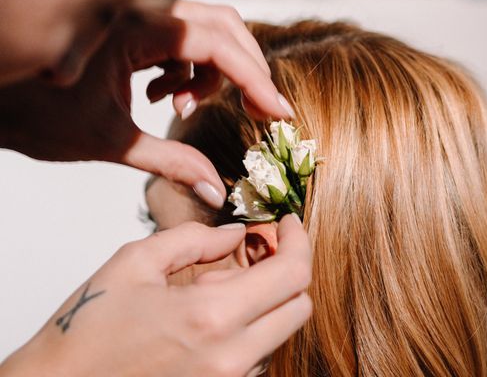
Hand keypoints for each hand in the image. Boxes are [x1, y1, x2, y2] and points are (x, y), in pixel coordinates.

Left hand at [0, 0, 294, 206]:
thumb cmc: (38, 116)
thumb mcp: (111, 142)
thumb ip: (172, 164)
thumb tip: (218, 191)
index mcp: (136, 31)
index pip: (216, 46)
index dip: (254, 80)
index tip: (278, 112)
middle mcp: (143, 13)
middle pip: (224, 27)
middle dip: (246, 70)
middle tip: (258, 111)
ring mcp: (141, 18)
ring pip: (208, 31)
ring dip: (215, 71)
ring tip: (182, 108)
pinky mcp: (138, 29)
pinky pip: (186, 40)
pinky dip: (192, 69)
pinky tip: (164, 97)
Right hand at [0, 215, 311, 376]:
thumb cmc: (89, 329)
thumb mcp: (136, 262)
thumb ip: (195, 239)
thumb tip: (235, 233)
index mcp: (211, 317)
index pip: (292, 275)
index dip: (299, 241)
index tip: (288, 224)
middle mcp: (231, 359)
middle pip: (299, 308)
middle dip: (289, 272)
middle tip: (260, 252)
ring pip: (280, 334)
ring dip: (267, 304)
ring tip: (221, 290)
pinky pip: (257, 360)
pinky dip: (250, 331)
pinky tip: (213, 320)